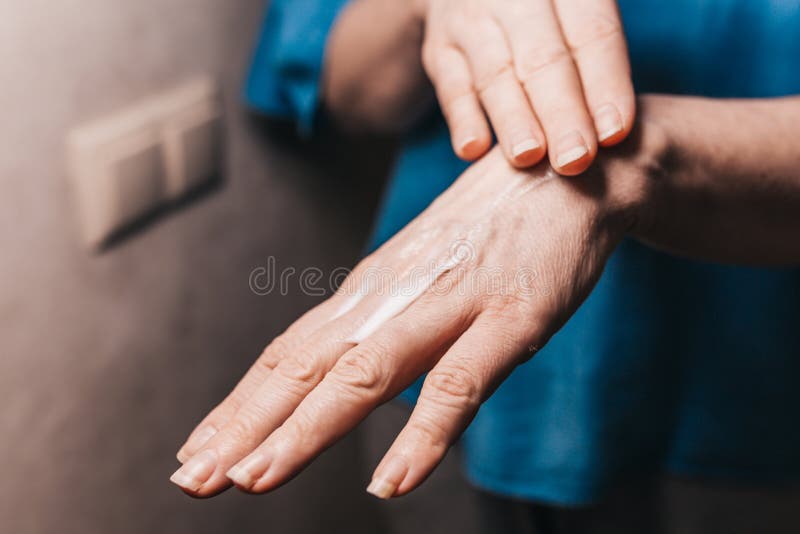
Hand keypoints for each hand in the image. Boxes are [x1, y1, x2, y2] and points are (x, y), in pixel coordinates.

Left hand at [171, 139, 655, 497]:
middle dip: (245, 426)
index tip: (196, 449)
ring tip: (254, 479)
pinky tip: (390, 482)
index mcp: (370, 293)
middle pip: (305, 369)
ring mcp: (448, 306)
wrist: (566, 170)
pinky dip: (422, 438)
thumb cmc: (488, 229)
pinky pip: (458, 384)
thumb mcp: (418, 272)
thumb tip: (335, 366)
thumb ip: (379, 320)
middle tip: (192, 477)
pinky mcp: (509, 318)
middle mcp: (392, 298)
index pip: (289, 355)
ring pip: (364, 376)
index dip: (240, 405)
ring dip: (305, 430)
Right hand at [416, 0, 633, 174]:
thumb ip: (597, 60)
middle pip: (543, 59)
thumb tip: (616, 132)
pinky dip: (462, 118)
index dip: (605, 84)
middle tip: (574, 159)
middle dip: (561, 112)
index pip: (591, 35)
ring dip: (512, 119)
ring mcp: (471, 20)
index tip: (614, 134)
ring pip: (495, 74)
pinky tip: (473, 149)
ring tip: (527, 157)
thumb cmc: (550, 20)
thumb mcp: (578, 16)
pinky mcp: (438, 48)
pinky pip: (451, 86)